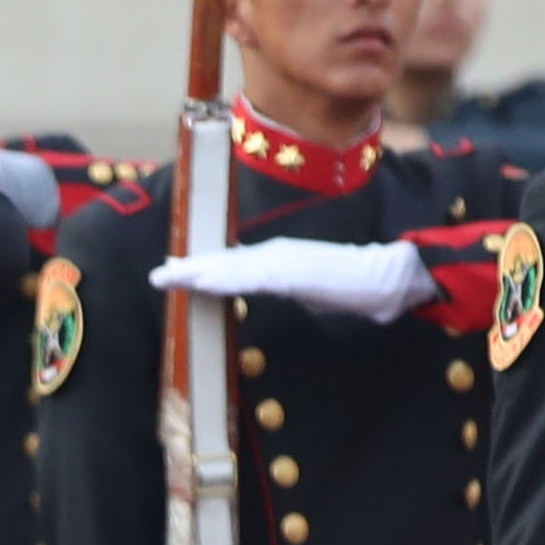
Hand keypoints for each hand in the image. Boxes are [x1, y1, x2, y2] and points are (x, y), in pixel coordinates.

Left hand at [148, 237, 436, 322]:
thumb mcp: (308, 289)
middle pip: (225, 263)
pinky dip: (228, 278)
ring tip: (171, 277)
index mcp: (279, 260)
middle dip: (191, 269)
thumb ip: (287, 287)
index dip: (204, 268)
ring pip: (232, 268)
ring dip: (200, 272)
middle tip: (160, 274)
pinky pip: (253, 277)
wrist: (385, 277)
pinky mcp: (293, 272)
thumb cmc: (351, 286)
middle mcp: (276, 255)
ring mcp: (284, 261)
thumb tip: (275, 289)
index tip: (177, 271)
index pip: (233, 265)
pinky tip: (206, 282)